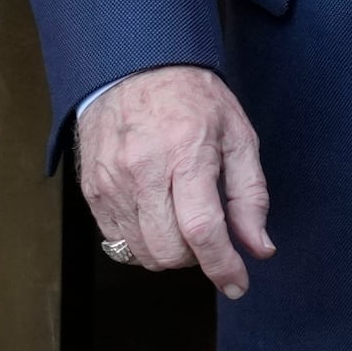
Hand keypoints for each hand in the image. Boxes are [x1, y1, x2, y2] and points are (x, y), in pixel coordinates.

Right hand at [74, 65, 274, 298]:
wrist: (135, 66)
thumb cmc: (194, 98)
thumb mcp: (238, 134)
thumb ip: (250, 194)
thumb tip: (259, 247)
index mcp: (186, 154)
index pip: (202, 230)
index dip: (222, 266)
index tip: (237, 284)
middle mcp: (143, 172)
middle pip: (169, 250)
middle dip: (197, 259)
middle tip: (209, 234)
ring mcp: (112, 183)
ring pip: (141, 253)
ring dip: (169, 253)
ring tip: (182, 221)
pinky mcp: (92, 189)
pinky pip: (117, 240)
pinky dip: (142, 243)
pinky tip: (157, 217)